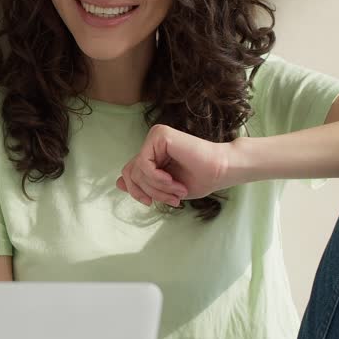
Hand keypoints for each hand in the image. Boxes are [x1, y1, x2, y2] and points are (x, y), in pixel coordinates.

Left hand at [117, 124, 231, 207]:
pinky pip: (144, 164)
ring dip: (157, 188)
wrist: (221, 171)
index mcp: (152, 154)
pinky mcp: (159, 135)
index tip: (151, 203)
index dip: (137, 192)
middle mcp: (151, 143)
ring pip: (137, 171)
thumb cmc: (199, 180)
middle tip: (172, 199)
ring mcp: (154, 137)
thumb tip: (117, 182)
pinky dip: (157, 178)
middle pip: (130, 174)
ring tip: (178, 191)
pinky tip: (172, 181)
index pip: (129, 174)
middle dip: (149, 192)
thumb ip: (142, 183)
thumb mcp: (164, 188)